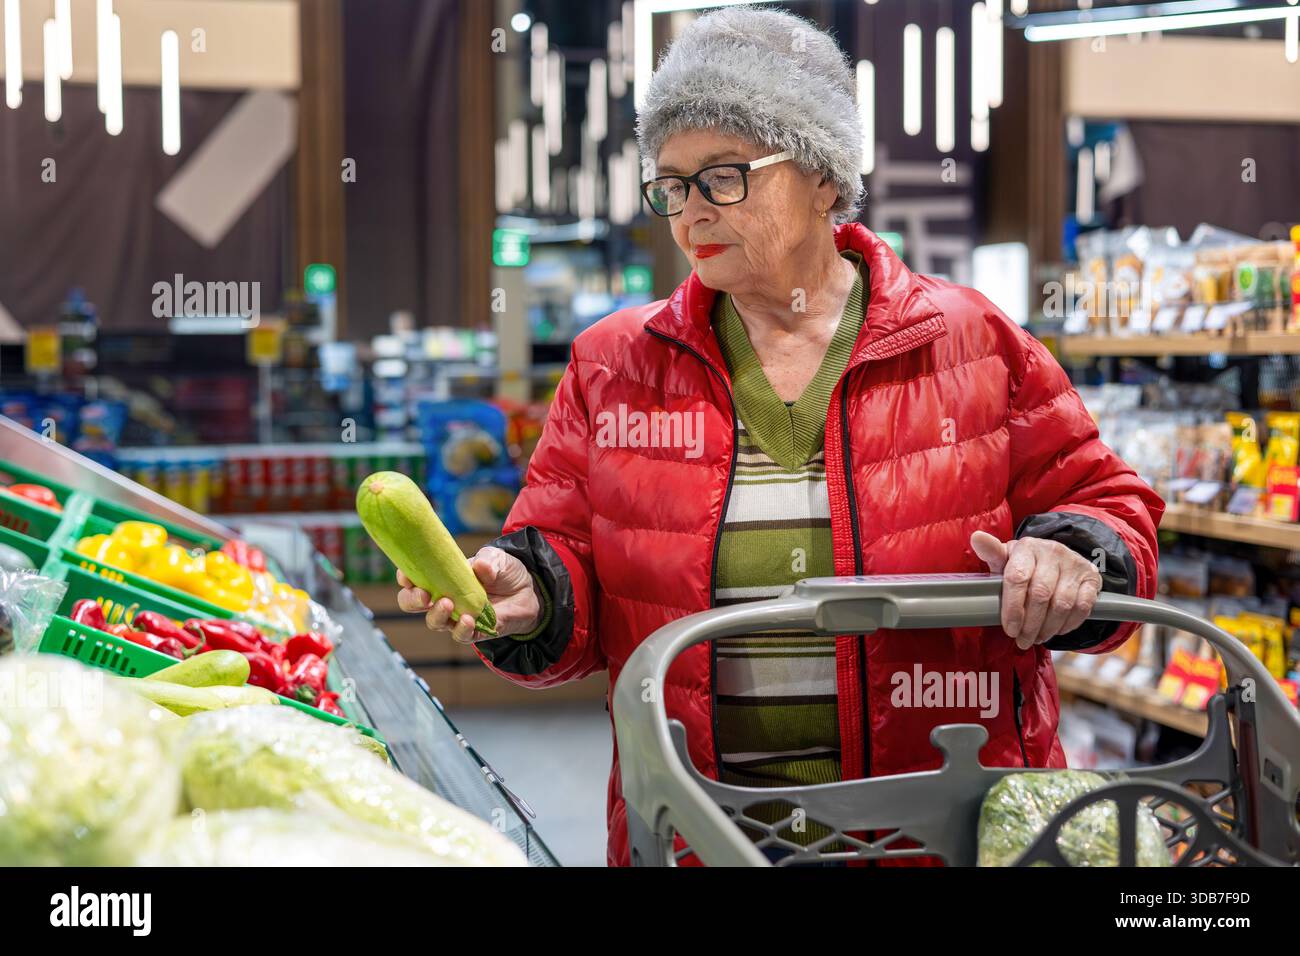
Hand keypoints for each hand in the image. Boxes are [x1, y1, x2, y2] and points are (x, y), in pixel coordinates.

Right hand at [396, 547, 541, 643]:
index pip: (414, 578)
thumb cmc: (505, 572)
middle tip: (423, 595)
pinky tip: (468, 620)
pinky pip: (461, 635)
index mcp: (441, 577)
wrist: (529, 591)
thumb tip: (479, 567)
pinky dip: (461, 629)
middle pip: (412, 604)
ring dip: (436, 614)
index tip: (406, 575)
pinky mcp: (474, 631)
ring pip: (434, 622)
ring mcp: (457, 616)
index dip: (405, 577)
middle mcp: (443, 597)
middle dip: (411, 600)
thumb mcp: (497, 559)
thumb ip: (487, 561)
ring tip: (447, 603)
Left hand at [970, 530, 1101, 650]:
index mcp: (1027, 547)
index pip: (1018, 578)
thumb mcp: (1006, 559)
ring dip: (1048, 628)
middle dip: (1030, 624)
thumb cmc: (1025, 564)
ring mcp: (1074, 564)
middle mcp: (1052, 551)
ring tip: (1037, 638)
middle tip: (1022, 641)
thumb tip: (977, 538)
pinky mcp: (1091, 577)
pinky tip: (1056, 630)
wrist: (1058, 559)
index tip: (1010, 629)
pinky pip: (1082, 607)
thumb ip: (992, 554)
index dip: (1013, 608)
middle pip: (1041, 594)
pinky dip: (1069, 624)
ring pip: (1062, 604)